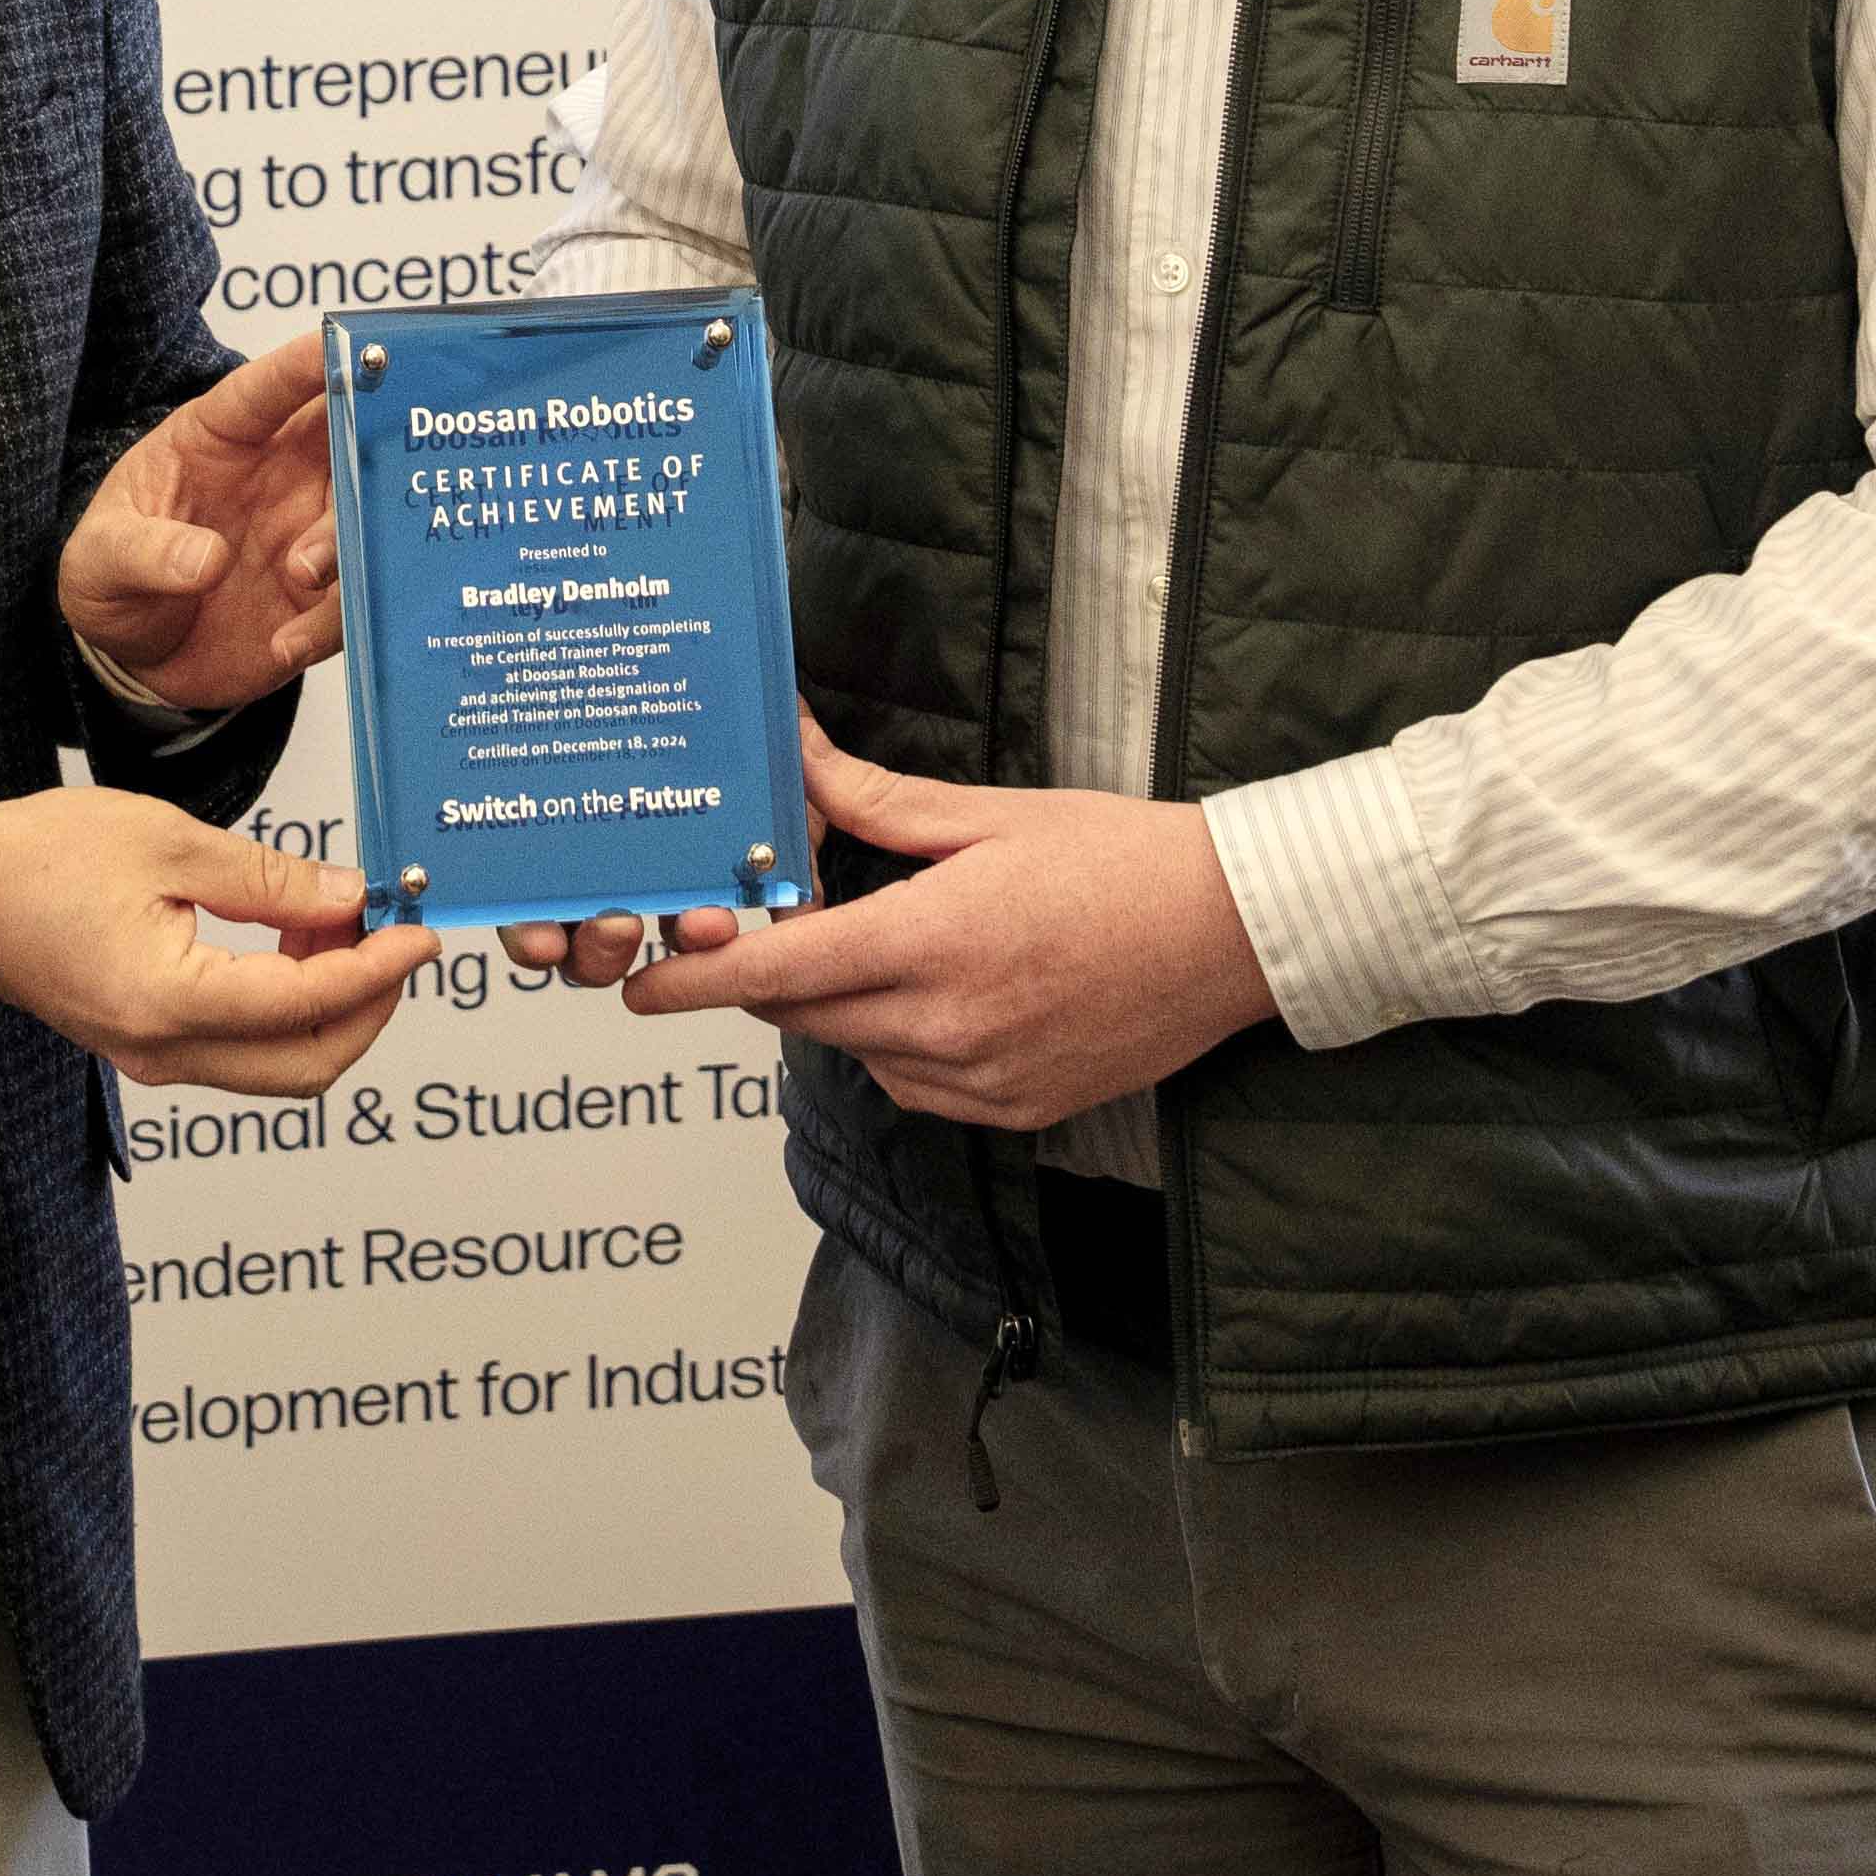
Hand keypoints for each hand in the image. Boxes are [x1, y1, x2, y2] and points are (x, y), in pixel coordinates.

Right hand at [0, 784, 424, 1095]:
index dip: (379, 970)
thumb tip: (351, 899)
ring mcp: (155, 1056)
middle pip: (308, 1065)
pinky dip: (286, 1003)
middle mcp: (165, 1050)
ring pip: (278, 1063)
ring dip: (328, 1003)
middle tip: (392, 935)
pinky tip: (291, 936)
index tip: (419, 933)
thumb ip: (269, 879)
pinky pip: (241, 1045)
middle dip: (369, 1004)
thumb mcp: (168, 843)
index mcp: (171, 1002)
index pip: (309, 1004)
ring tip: (336, 920)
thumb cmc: (38, 859)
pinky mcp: (148, 1043)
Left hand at [61, 328, 344, 715]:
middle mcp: (280, 474)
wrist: (133, 656)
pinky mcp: (322, 598)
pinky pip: (354, 599)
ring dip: (349, 542)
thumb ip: (142, 552)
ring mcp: (307, 534)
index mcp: (221, 437)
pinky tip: (285, 644)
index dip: (310, 364)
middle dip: (364, 449)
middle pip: (345, 439)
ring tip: (301, 576)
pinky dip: (333, 621)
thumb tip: (204, 559)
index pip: (269, 388)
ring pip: (365, 516)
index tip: (350, 345)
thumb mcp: (99, 560)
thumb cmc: (112, 576)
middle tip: (352, 489)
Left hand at [603, 731, 1278, 1130]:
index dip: (695, 984)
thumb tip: (794, 763)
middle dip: (776, 975)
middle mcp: (949, 1026)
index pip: (779, 975)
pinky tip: (946, 993)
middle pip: (804, 1016)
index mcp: (935, 942)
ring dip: (844, 1007)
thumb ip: (875, 803)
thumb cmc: (1125, 858)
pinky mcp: (1014, 1112)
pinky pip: (914, 1084)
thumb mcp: (991, 815)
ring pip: (856, 1052)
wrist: (1236, 933)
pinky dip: (900, 1044)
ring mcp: (983, 1081)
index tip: (639, 989)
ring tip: (900, 945)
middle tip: (786, 923)